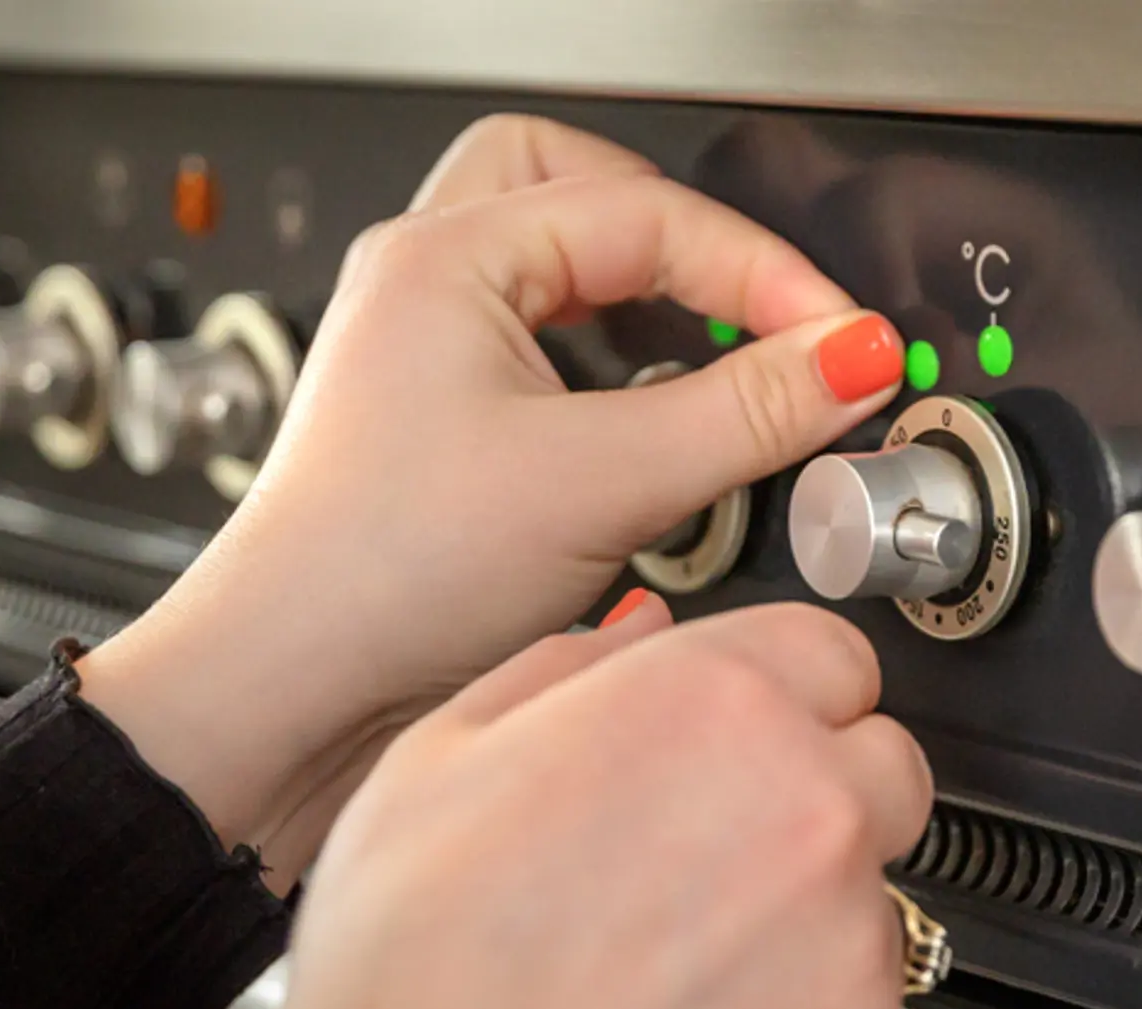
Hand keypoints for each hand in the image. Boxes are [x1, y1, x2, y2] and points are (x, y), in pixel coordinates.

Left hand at [73, 116, 909, 890]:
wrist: (291, 693)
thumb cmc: (381, 576)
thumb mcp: (601, 483)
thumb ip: (745, 414)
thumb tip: (849, 359)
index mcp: (446, 259)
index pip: (650, 215)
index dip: (764, 273)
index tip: (841, 338)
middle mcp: (425, 282)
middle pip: (579, 182)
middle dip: (678, 231)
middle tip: (756, 299)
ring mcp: (427, 346)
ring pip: (557, 258)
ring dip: (640, 290)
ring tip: (709, 346)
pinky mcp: (444, 415)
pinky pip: (547, 338)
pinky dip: (613, 354)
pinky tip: (650, 414)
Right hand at [252, 603, 932, 1008]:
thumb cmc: (410, 980)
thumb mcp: (435, 762)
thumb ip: (568, 668)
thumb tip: (643, 631)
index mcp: (714, 706)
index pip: (836, 654)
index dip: (783, 697)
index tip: (743, 737)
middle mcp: (808, 807)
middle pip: (880, 767)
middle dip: (815, 797)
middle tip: (707, 858)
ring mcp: (848, 937)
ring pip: (871, 893)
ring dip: (806, 914)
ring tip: (674, 961)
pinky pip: (863, 1006)